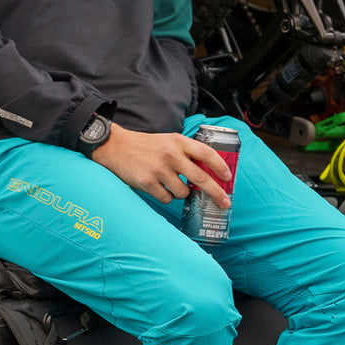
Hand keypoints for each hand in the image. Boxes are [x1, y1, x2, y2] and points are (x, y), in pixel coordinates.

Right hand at [92, 124, 231, 208]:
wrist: (116, 147)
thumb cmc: (146, 146)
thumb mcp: (169, 141)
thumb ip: (186, 153)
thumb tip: (208, 173)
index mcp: (178, 141)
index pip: (206, 153)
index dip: (220, 167)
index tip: (228, 178)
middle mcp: (171, 155)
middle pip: (201, 178)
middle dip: (216, 193)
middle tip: (224, 203)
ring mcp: (159, 169)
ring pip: (183, 192)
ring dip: (182, 193)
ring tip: (171, 184)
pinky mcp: (148, 182)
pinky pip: (167, 199)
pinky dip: (166, 197)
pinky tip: (158, 187)